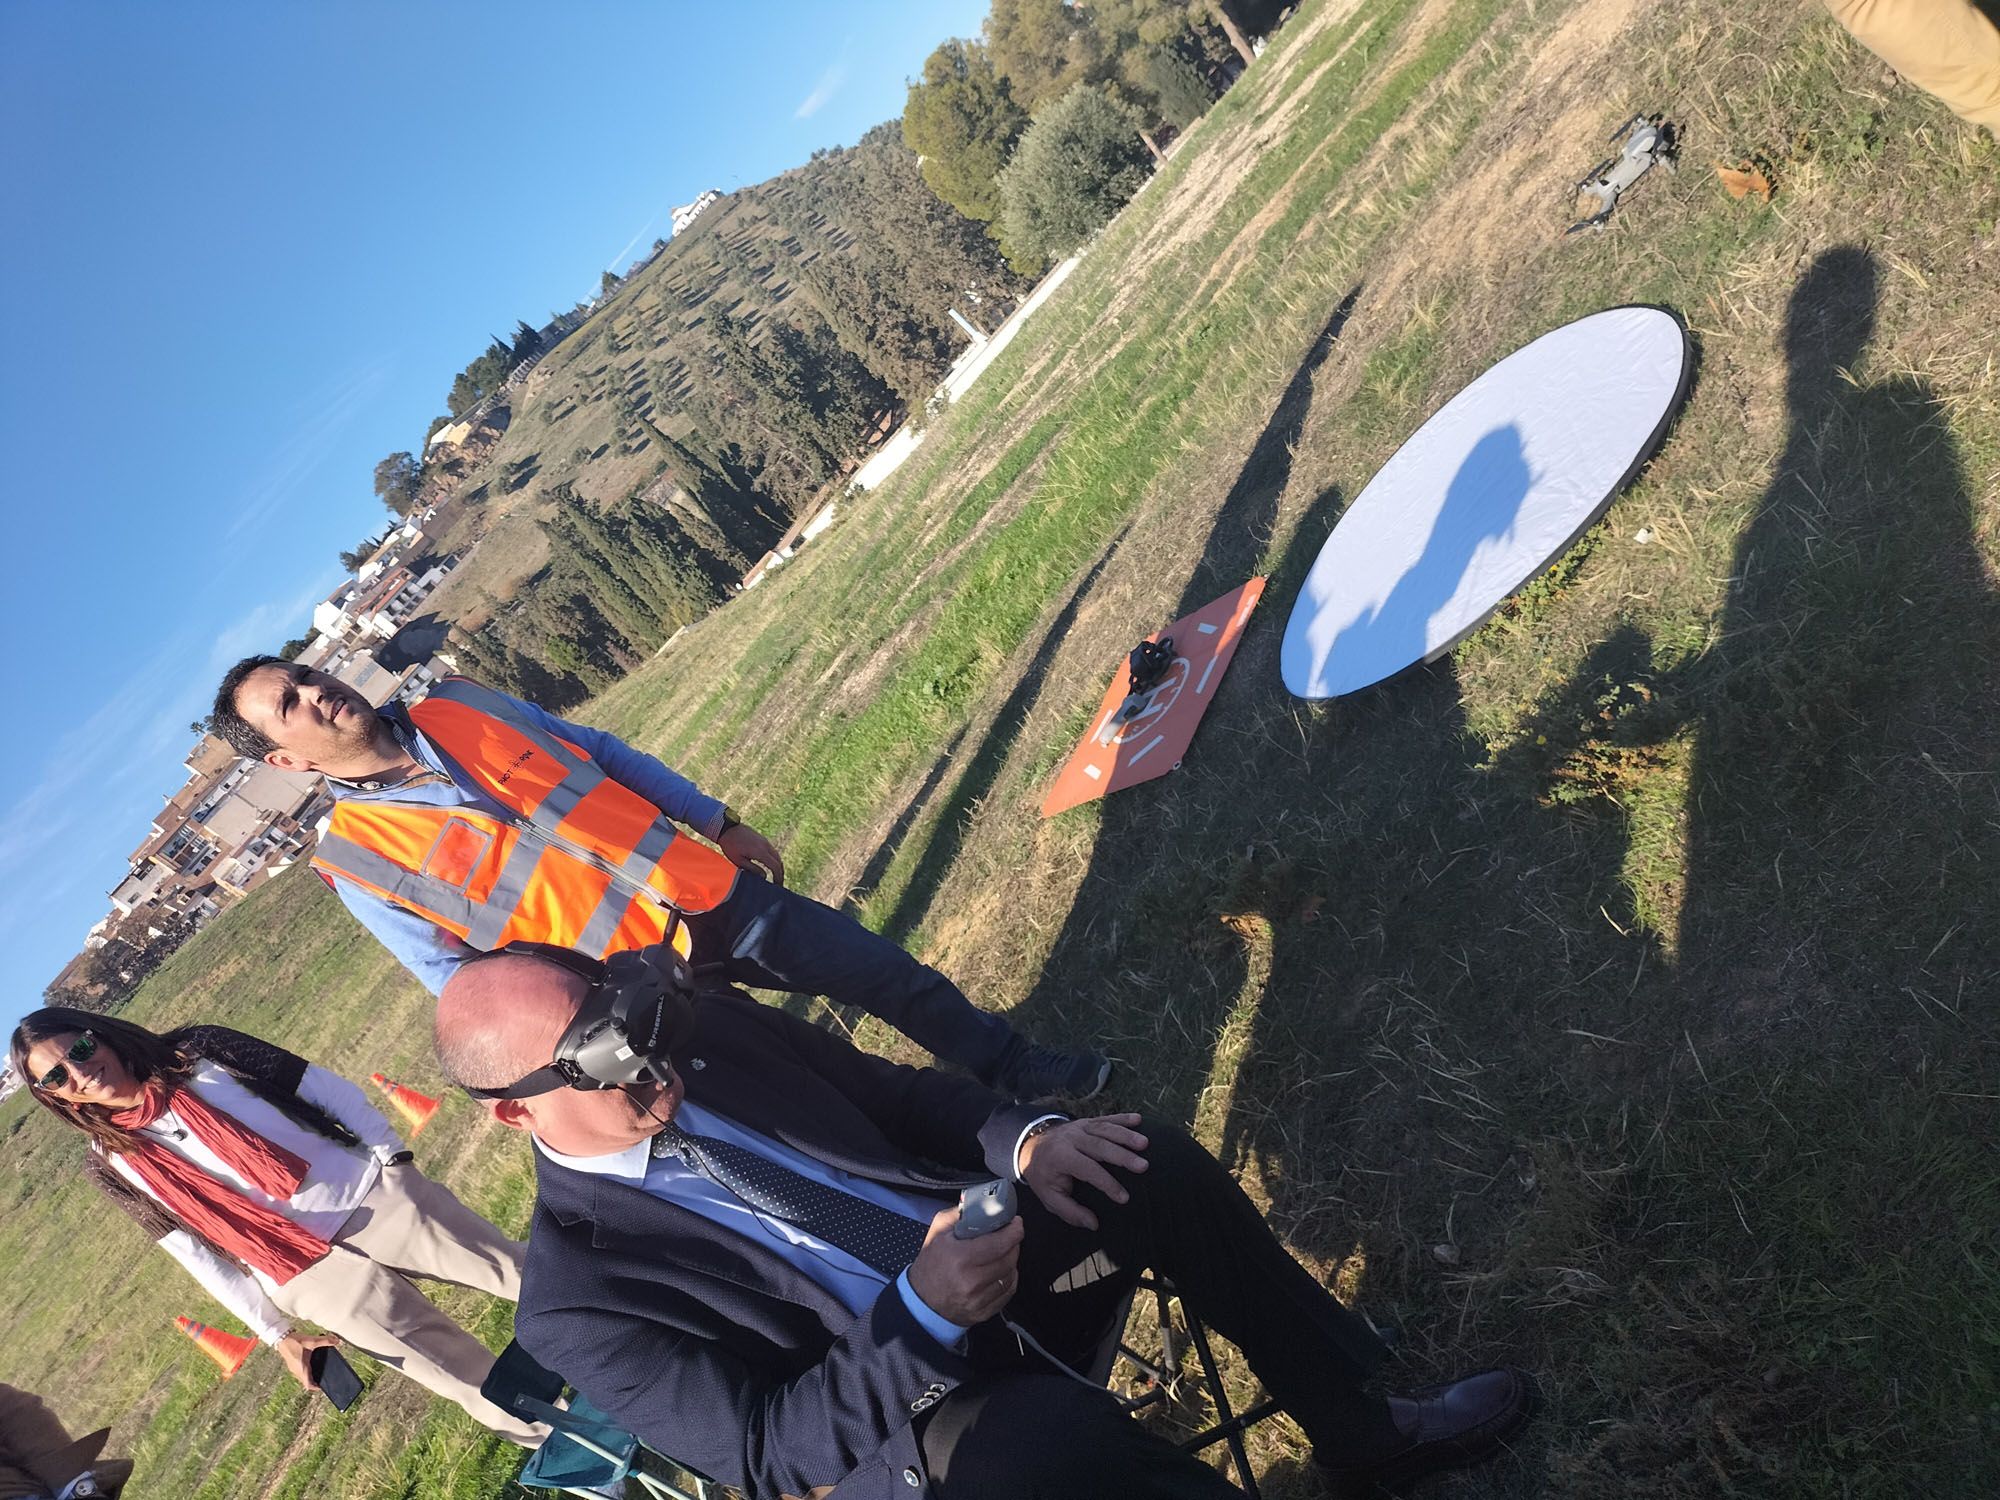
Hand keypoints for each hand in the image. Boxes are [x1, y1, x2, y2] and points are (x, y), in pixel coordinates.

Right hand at [275, 1332, 341, 1388]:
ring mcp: (293, 1368)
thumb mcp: (311, 1341)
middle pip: (306, 1381)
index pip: (308, 1385)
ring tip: (320, 1370)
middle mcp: (297, 1371)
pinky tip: (312, 1362)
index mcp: (302, 1369)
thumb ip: (325, 1341)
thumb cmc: (294, 1341)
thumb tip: (336, 1341)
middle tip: (325, 1377)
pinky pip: (300, 1371)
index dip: (316, 1387)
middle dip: (315, 1381)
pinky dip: (307, 1370)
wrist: (281, 1338)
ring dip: (310, 1376)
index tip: (324, 1386)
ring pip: (303, 1376)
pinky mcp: (292, 1364)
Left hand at [717, 821, 785, 885]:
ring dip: (778, 866)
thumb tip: (765, 877)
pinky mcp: (762, 839)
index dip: (778, 877)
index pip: (775, 866)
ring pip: (776, 855)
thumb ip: (752, 869)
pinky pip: (772, 850)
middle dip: (780, 873)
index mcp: (760, 852)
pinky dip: (774, 859)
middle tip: (778, 883)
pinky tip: (769, 865)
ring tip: (775, 875)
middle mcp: (765, 846)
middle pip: (779, 861)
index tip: (778, 886)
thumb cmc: (730, 846)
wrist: (726, 828)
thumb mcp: (739, 861)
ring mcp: (764, 841)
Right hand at [905, 1205, 1024, 1325]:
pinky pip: (1008, 1292)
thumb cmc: (930, 1264)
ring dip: (1011, 1261)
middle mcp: (971, 1281)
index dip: (1014, 1231)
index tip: (1016, 1224)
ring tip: (1002, 1254)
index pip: (1000, 1243)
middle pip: (1009, 1258)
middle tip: (1009, 1236)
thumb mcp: (938, 1232)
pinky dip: (1008, 1279)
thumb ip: (960, 1214)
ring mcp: (979, 1300)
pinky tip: (1000, 1271)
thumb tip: (983, 1203)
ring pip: (1011, 1275)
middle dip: (1013, 1244)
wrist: (921, 1302)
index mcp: (960, 1258)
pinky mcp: (984, 1313)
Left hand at [1019, 1114, 1148, 1230]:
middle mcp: (1071, 1139)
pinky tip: (1139, 1119)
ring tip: (1145, 1143)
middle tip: (1143, 1166)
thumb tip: (1093, 1224)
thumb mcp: (1049, 1198)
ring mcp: (1079, 1127)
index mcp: (1061, 1157)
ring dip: (1126, 1135)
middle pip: (1100, 1146)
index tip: (1124, 1197)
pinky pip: (1106, 1119)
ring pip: (1105, 1129)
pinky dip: (1122, 1118)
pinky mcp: (1086, 1122)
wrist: (1031, 1147)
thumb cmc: (1044, 1176)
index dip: (1107, 1183)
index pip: (1088, 1169)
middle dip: (1123, 1156)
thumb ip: (1070, 1212)